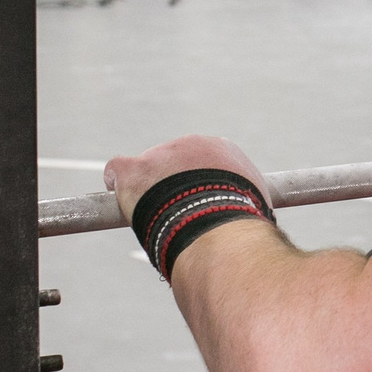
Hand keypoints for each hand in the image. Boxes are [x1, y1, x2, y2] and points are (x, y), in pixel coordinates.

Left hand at [104, 135, 265, 219]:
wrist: (219, 227)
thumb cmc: (241, 224)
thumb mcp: (253, 206)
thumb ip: (243, 205)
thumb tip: (250, 226)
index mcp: (221, 150)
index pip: (204, 164)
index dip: (198, 186)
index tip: (199, 204)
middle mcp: (191, 143)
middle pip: (174, 165)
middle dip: (174, 187)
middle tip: (178, 216)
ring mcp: (160, 155)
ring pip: (149, 171)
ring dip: (151, 192)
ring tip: (159, 221)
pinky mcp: (135, 170)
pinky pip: (119, 169)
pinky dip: (119, 183)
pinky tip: (120, 195)